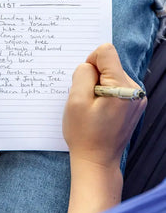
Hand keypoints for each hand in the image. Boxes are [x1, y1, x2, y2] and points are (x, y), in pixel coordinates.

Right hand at [63, 43, 146, 167]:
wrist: (97, 160)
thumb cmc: (83, 133)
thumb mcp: (76, 100)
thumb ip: (83, 74)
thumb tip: (90, 65)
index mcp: (122, 87)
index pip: (106, 52)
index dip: (90, 62)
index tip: (84, 82)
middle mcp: (135, 89)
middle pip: (109, 64)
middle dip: (93, 77)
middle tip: (87, 100)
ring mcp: (137, 97)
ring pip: (111, 75)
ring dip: (98, 86)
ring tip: (93, 107)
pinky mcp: (134, 103)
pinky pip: (116, 86)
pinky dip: (104, 93)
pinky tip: (99, 109)